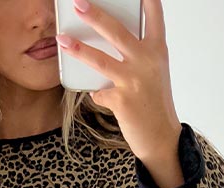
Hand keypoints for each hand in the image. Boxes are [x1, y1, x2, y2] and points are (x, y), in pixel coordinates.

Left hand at [57, 0, 182, 173]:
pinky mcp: (121, 100)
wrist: (161, 138)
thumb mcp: (154, 72)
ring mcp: (134, 80)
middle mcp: (147, 61)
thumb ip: (137, 54)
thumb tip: (106, 42)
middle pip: (117, 31)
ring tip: (62, 39)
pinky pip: (98, 92)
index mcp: (157, 49)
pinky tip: (101, 96)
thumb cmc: (155, 103)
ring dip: (78, 48)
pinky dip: (97, 94)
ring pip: (100, 59)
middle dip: (95, 15)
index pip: (153, 14)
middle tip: (78, 4)